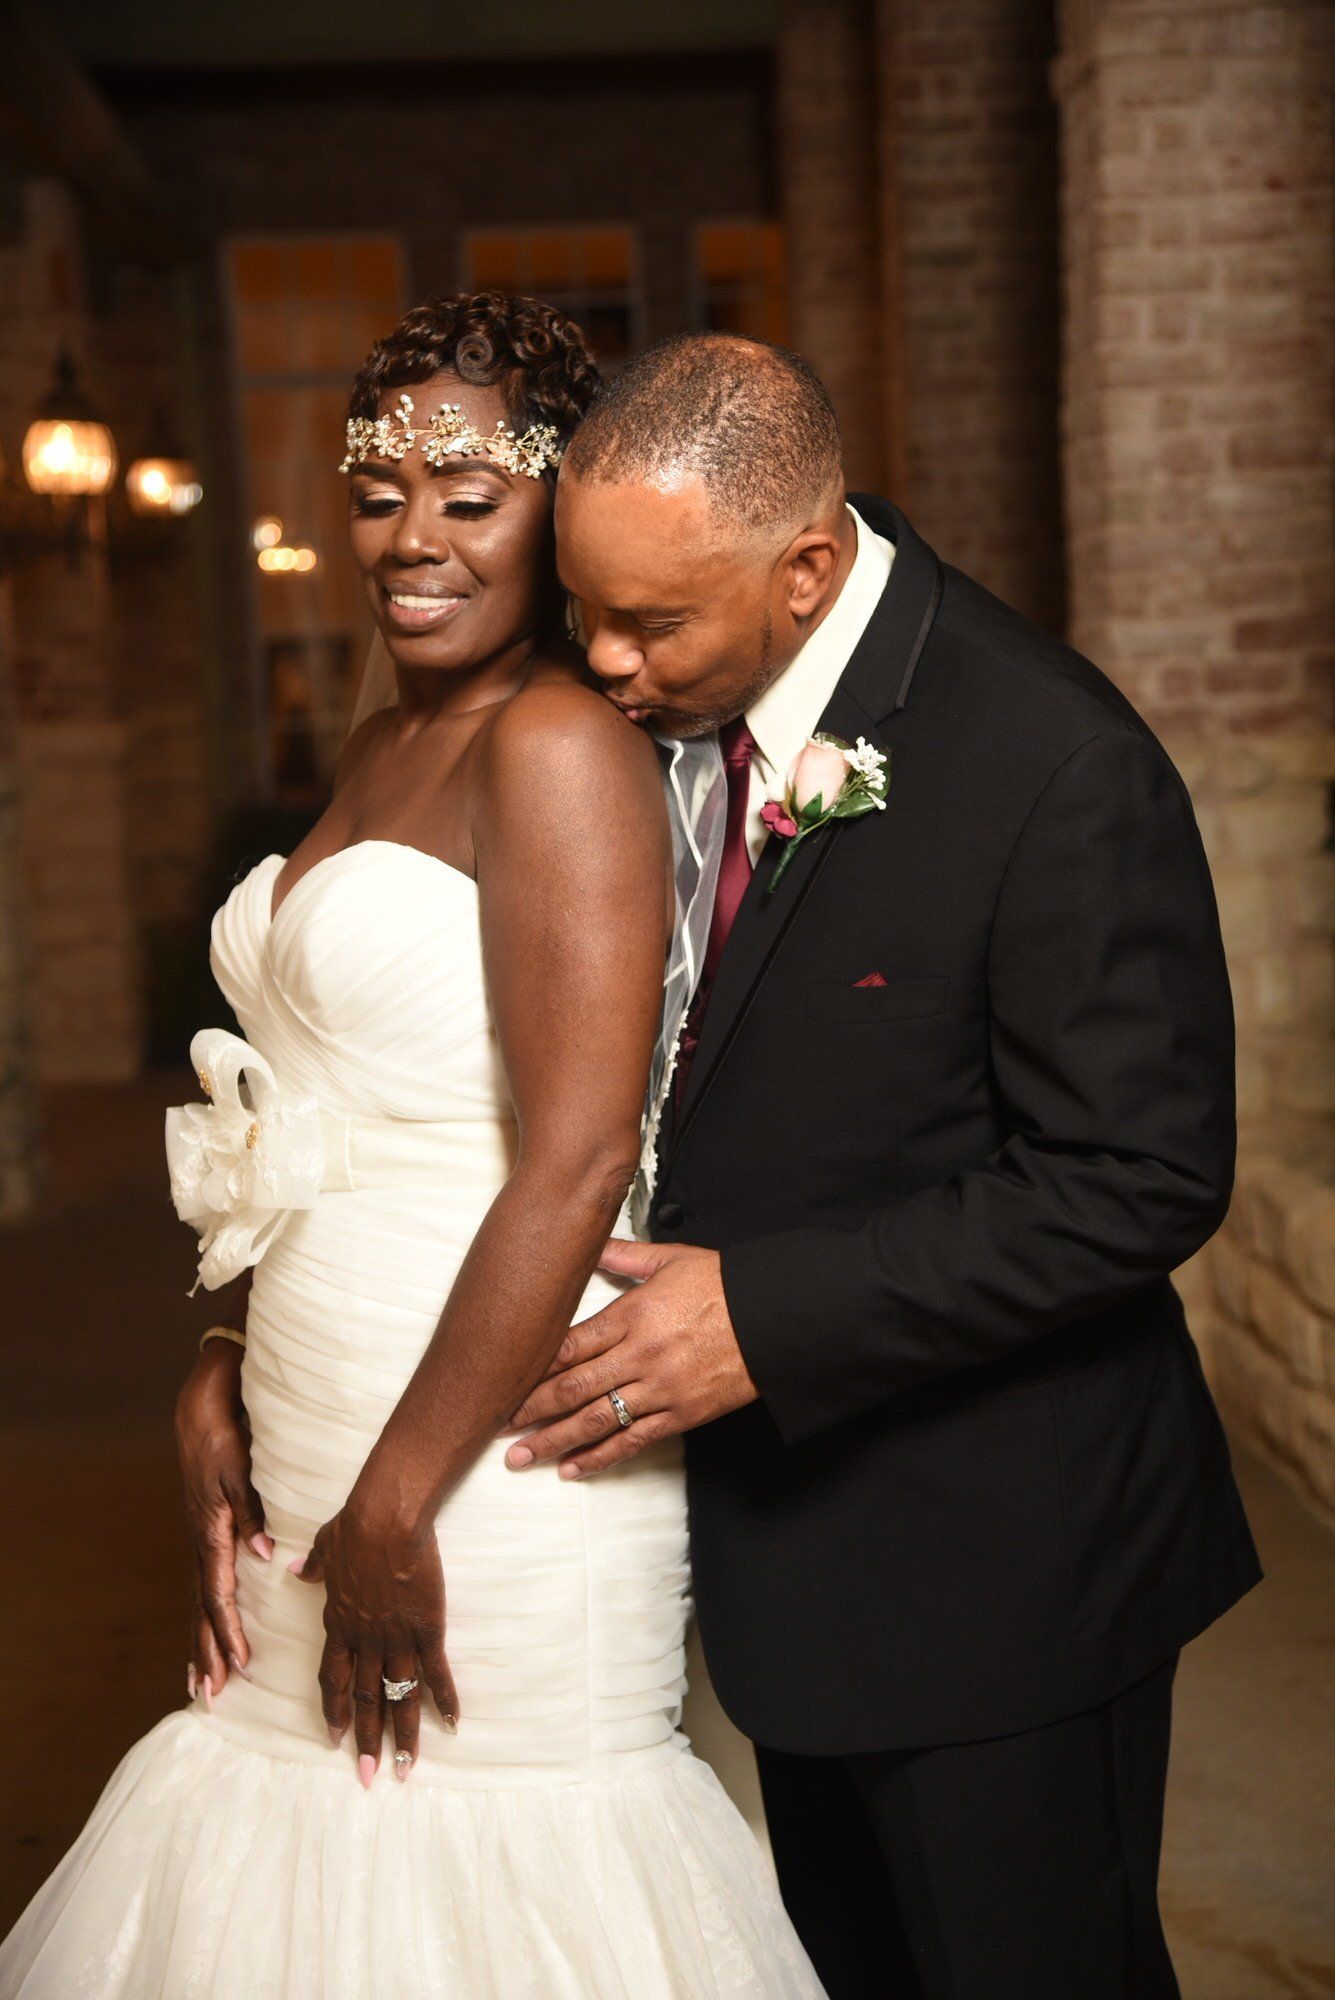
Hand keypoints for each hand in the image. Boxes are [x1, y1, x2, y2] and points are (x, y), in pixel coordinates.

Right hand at [174, 1340, 273, 1703]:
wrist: (202, 1408)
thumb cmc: (226, 1437)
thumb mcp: (240, 1471)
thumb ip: (251, 1513)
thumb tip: (264, 1557)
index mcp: (211, 1532)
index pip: (218, 1595)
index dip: (228, 1632)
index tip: (240, 1664)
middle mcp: (201, 1542)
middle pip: (202, 1610)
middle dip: (207, 1653)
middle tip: (212, 1696)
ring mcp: (200, 1539)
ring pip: (199, 1601)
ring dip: (200, 1643)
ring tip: (200, 1683)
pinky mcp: (205, 1532)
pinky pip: (203, 1583)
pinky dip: (204, 1614)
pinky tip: (207, 1635)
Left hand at [290, 1490, 458, 1786]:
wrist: (386, 1518)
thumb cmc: (354, 1525)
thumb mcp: (324, 1545)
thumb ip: (312, 1566)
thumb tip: (295, 1570)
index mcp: (339, 1622)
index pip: (334, 1678)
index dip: (335, 1709)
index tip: (334, 1736)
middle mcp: (365, 1640)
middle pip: (365, 1699)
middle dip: (366, 1739)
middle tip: (367, 1775)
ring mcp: (397, 1637)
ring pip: (398, 1696)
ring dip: (403, 1734)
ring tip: (406, 1768)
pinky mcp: (427, 1629)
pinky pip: (436, 1672)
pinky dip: (444, 1699)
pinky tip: (453, 1724)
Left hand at [503, 1238, 758, 1478]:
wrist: (776, 1320)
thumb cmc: (725, 1285)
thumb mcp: (672, 1259)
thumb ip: (623, 1256)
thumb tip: (587, 1244)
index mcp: (633, 1314)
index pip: (569, 1345)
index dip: (533, 1367)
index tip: (503, 1380)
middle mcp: (640, 1355)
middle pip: (574, 1387)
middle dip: (532, 1410)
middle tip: (497, 1425)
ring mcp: (660, 1389)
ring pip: (597, 1420)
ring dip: (555, 1441)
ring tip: (522, 1458)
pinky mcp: (681, 1415)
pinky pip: (634, 1441)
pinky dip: (601, 1457)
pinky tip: (573, 1468)